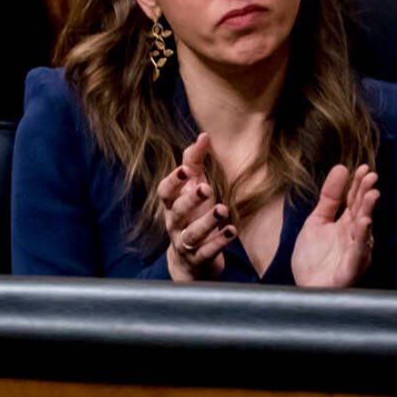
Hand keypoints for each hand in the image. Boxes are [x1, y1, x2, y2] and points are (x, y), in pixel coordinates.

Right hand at [156, 132, 236, 280]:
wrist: (190, 260)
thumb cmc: (192, 214)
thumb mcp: (193, 187)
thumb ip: (194, 162)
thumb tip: (204, 135)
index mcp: (172, 204)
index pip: (165, 192)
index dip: (173, 181)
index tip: (184, 170)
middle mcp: (175, 223)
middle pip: (178, 211)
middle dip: (190, 200)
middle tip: (205, 188)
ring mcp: (185, 243)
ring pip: (191, 234)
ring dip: (206, 222)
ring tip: (222, 210)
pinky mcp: (199, 259)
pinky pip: (206, 252)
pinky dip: (218, 242)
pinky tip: (232, 231)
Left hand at [292, 164, 379, 287]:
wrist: (305, 288)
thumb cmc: (313, 257)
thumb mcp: (316, 221)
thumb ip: (329, 197)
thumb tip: (341, 168)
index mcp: (345, 225)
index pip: (354, 201)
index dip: (358, 184)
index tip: (362, 167)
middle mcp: (353, 237)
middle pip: (361, 211)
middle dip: (366, 193)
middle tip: (371, 176)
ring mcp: (353, 253)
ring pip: (364, 230)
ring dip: (368, 211)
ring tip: (371, 194)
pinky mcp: (350, 269)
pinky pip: (358, 253)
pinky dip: (361, 239)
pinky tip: (364, 223)